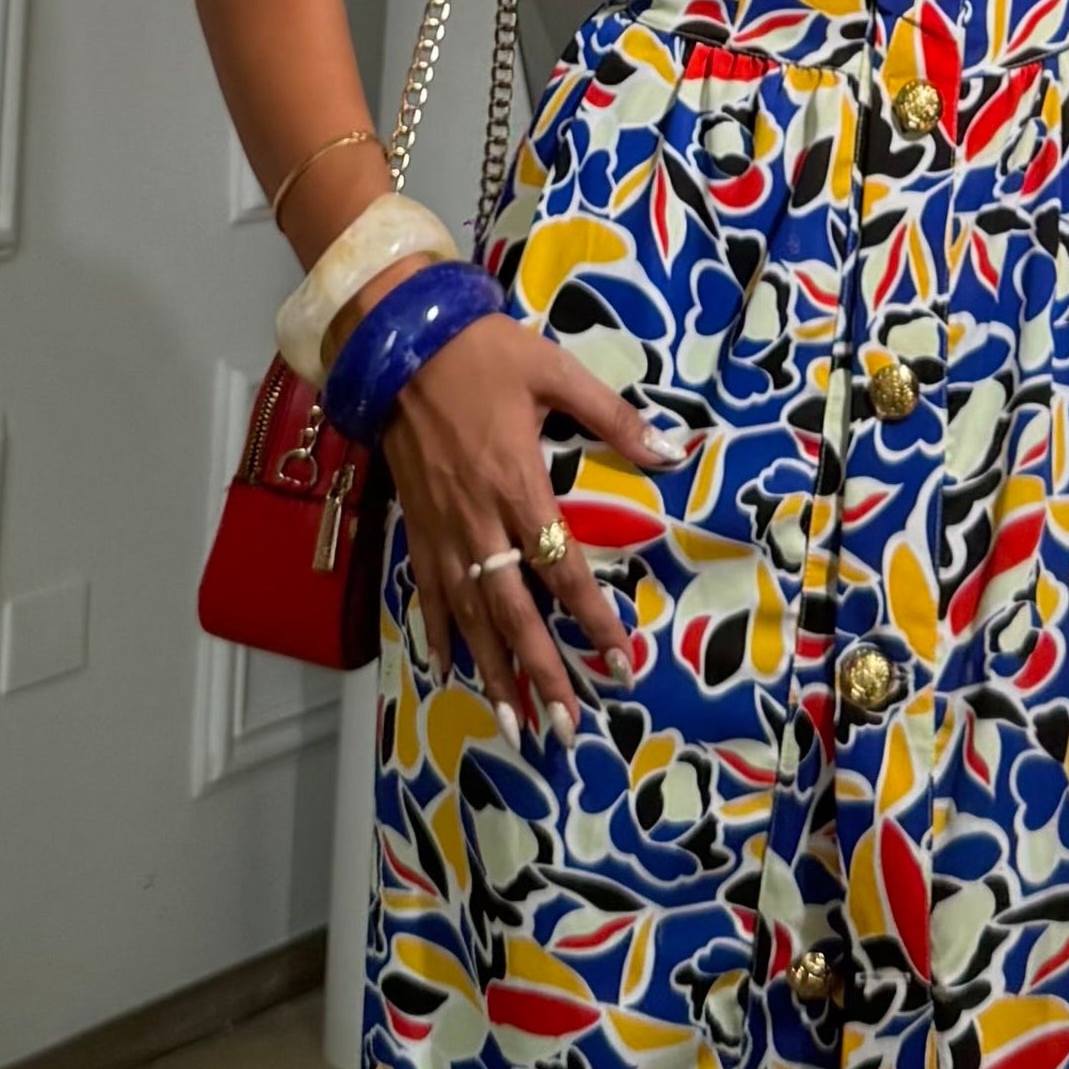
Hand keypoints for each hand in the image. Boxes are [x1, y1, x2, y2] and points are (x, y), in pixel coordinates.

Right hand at [379, 310, 684, 749]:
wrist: (397, 341)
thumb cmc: (482, 353)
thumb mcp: (556, 373)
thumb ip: (614, 418)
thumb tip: (671, 452)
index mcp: (517, 486)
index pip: (562, 569)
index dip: (590, 619)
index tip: (618, 660)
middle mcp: (478, 522)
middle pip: (512, 614)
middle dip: (540, 674)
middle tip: (564, 727)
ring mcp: (441, 529)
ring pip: (468, 617)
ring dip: (492, 673)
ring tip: (514, 724)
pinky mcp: (415, 525)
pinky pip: (428, 592)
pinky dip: (437, 634)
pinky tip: (447, 671)